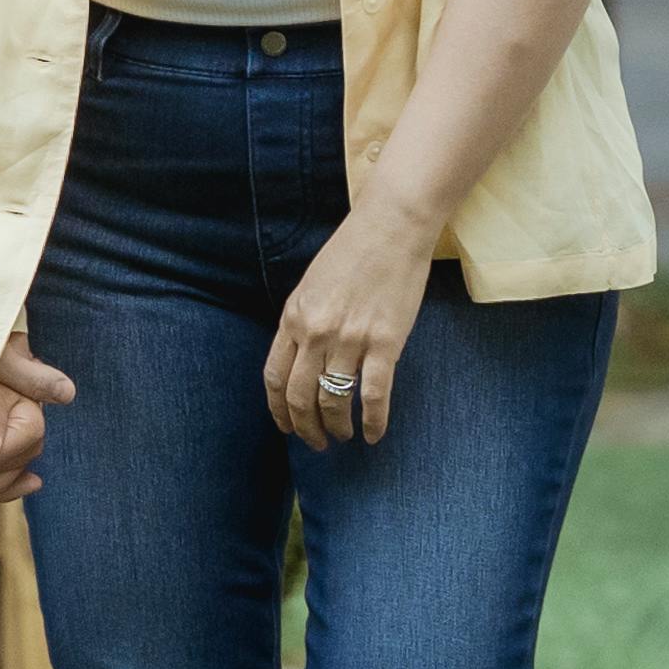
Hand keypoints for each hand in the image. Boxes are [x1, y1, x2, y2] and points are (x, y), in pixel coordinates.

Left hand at [268, 207, 437, 449]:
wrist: (392, 226)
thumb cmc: (353, 252)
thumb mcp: (311, 286)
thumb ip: (302, 322)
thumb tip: (300, 360)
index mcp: (293, 318)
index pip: (275, 378)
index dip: (279, 410)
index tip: (287, 426)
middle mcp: (316, 333)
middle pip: (301, 398)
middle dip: (305, 429)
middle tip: (317, 442)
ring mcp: (349, 340)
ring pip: (334, 402)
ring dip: (337, 427)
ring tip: (343, 436)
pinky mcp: (385, 343)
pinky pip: (373, 396)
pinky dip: (372, 422)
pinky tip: (373, 434)